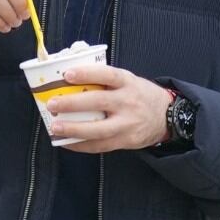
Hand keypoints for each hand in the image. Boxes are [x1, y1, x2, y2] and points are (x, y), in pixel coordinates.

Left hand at [46, 64, 173, 152]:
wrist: (167, 116)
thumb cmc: (140, 95)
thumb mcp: (129, 80)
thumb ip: (105, 80)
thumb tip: (71, 78)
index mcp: (128, 82)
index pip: (107, 75)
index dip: (86, 74)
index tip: (67, 75)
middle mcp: (128, 102)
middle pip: (99, 102)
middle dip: (72, 104)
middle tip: (52, 104)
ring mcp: (128, 124)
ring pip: (98, 129)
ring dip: (74, 129)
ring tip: (55, 127)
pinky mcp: (126, 141)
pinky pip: (100, 146)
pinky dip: (81, 145)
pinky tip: (67, 142)